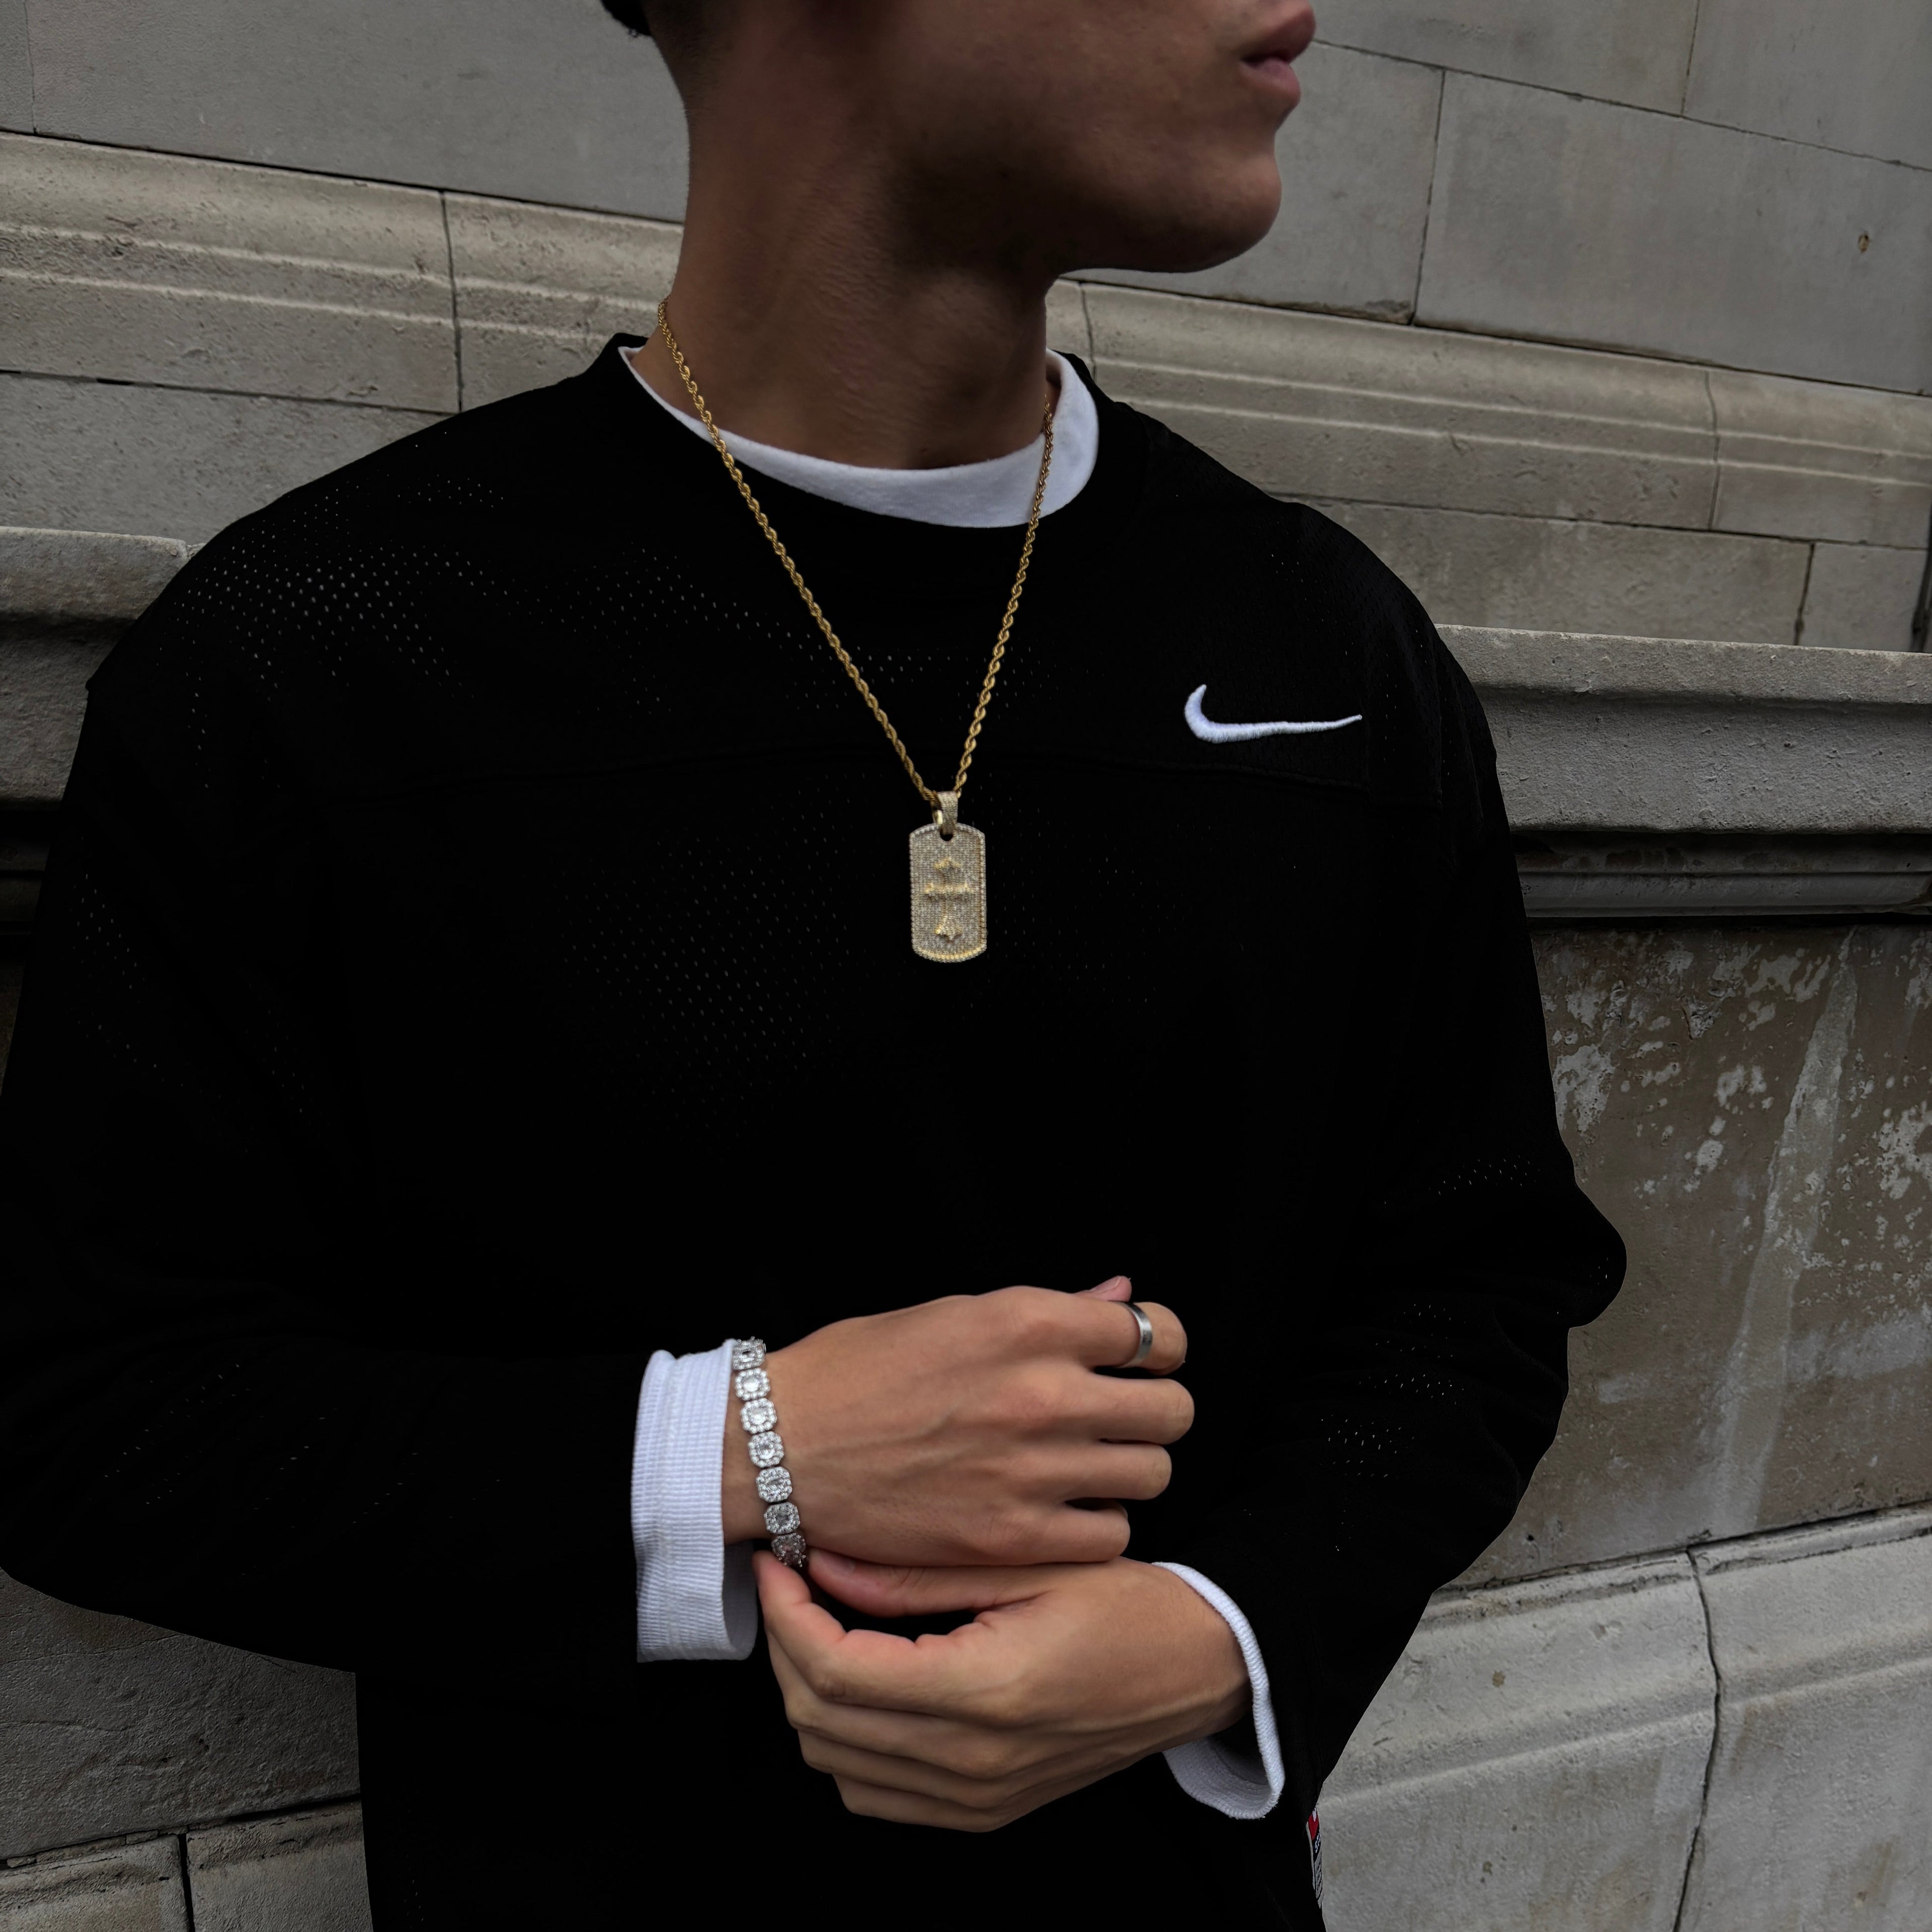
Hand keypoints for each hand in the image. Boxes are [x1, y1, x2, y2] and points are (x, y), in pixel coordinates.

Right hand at [725, 1278, 1189, 1566]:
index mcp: (1027, 1322)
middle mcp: (1041, 1393)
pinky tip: (1066, 1508)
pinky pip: (1111, 1534)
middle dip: (1156, 1408)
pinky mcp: (1011, 1537)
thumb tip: (1123, 1296)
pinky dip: (1099, 1523)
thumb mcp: (954, 1313)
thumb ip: (1052, 1308)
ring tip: (1091, 1463)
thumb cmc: (860, 1371)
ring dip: (1129, 1467)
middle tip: (1122, 1415)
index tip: (1144, 1359)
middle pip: (1171, 1409)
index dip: (1159, 1347)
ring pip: (1151, 1473)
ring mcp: (1030, 1470)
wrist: (779, 1449)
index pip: (1154, 1333)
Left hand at [757, 1549, 1248, 1830]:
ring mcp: (977, 1798)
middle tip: (790, 1582)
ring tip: (821, 1622)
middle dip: (785, 1646)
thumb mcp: (1027, 1563)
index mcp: (987, 1692)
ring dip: (809, 1693)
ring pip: (835, 1765)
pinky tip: (864, 1677)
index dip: (787, 1614)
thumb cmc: (1125, 1603)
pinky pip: (875, 1792)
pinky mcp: (982, 1812)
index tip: (777, 1560)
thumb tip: (822, 1561)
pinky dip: (846, 1739)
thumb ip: (918, 1572)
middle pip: (822, 1722)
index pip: (838, 1671)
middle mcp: (974, 1761)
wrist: (1196, 1669)